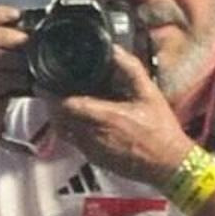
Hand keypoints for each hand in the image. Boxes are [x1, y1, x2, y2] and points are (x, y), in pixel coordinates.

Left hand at [48, 50, 195, 190]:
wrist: (168, 164)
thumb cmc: (160, 130)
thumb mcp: (149, 93)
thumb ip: (130, 69)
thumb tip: (114, 51)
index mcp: (104, 116)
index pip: (65, 105)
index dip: (51, 94)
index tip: (46, 83)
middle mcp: (92, 135)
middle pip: (58, 118)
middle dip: (53, 103)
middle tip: (53, 90)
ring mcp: (91, 149)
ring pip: (63, 131)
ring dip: (60, 117)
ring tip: (66, 102)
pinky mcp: (93, 159)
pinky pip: (73, 141)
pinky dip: (72, 129)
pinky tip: (83, 119)